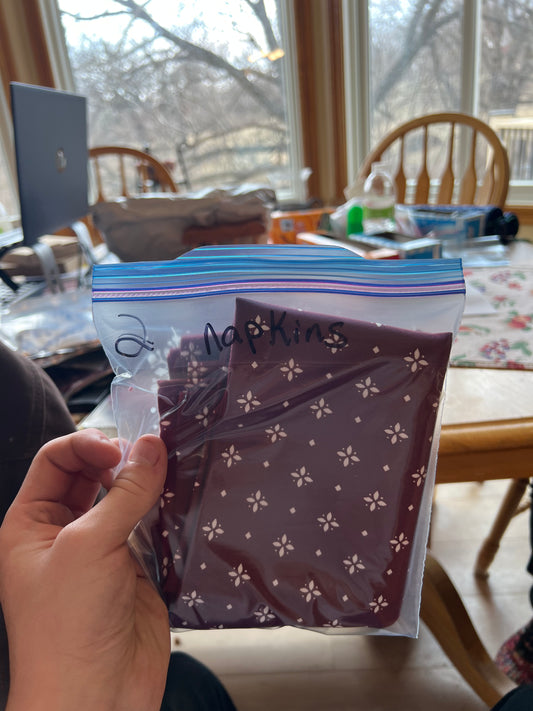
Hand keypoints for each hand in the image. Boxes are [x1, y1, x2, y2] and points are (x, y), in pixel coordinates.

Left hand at [0, 429, 169, 710]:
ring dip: (146, 481)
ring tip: (170, 467)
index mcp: (32, 524)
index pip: (56, 461)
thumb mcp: (88, 547)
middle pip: (92, 474)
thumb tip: (152, 446)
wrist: (97, 699)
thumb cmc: (68, 627)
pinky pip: (151, 524)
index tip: (120, 451)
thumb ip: (124, 493)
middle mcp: (65, 532)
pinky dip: (166, 507)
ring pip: (124, 497)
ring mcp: (102, 549)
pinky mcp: (136, 567)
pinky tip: (180, 496)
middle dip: (119, 458)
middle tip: (150, 454)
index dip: (86, 446)